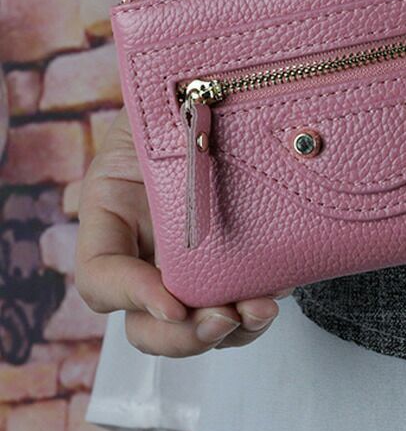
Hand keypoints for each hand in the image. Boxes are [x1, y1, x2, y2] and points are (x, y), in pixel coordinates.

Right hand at [74, 106, 292, 356]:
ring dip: (231, 331)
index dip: (129, 298)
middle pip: (147, 325)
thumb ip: (163, 136)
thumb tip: (193, 143)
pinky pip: (241, 301)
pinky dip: (257, 308)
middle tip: (222, 319)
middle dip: (184, 336)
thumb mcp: (158, 111)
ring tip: (262, 310)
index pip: (101, 279)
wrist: (224, 94)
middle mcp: (148, 250)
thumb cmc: (182, 96)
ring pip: (200, 323)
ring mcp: (193, 262)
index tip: (172, 303)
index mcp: (114, 216)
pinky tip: (280, 289)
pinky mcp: (237, 260)